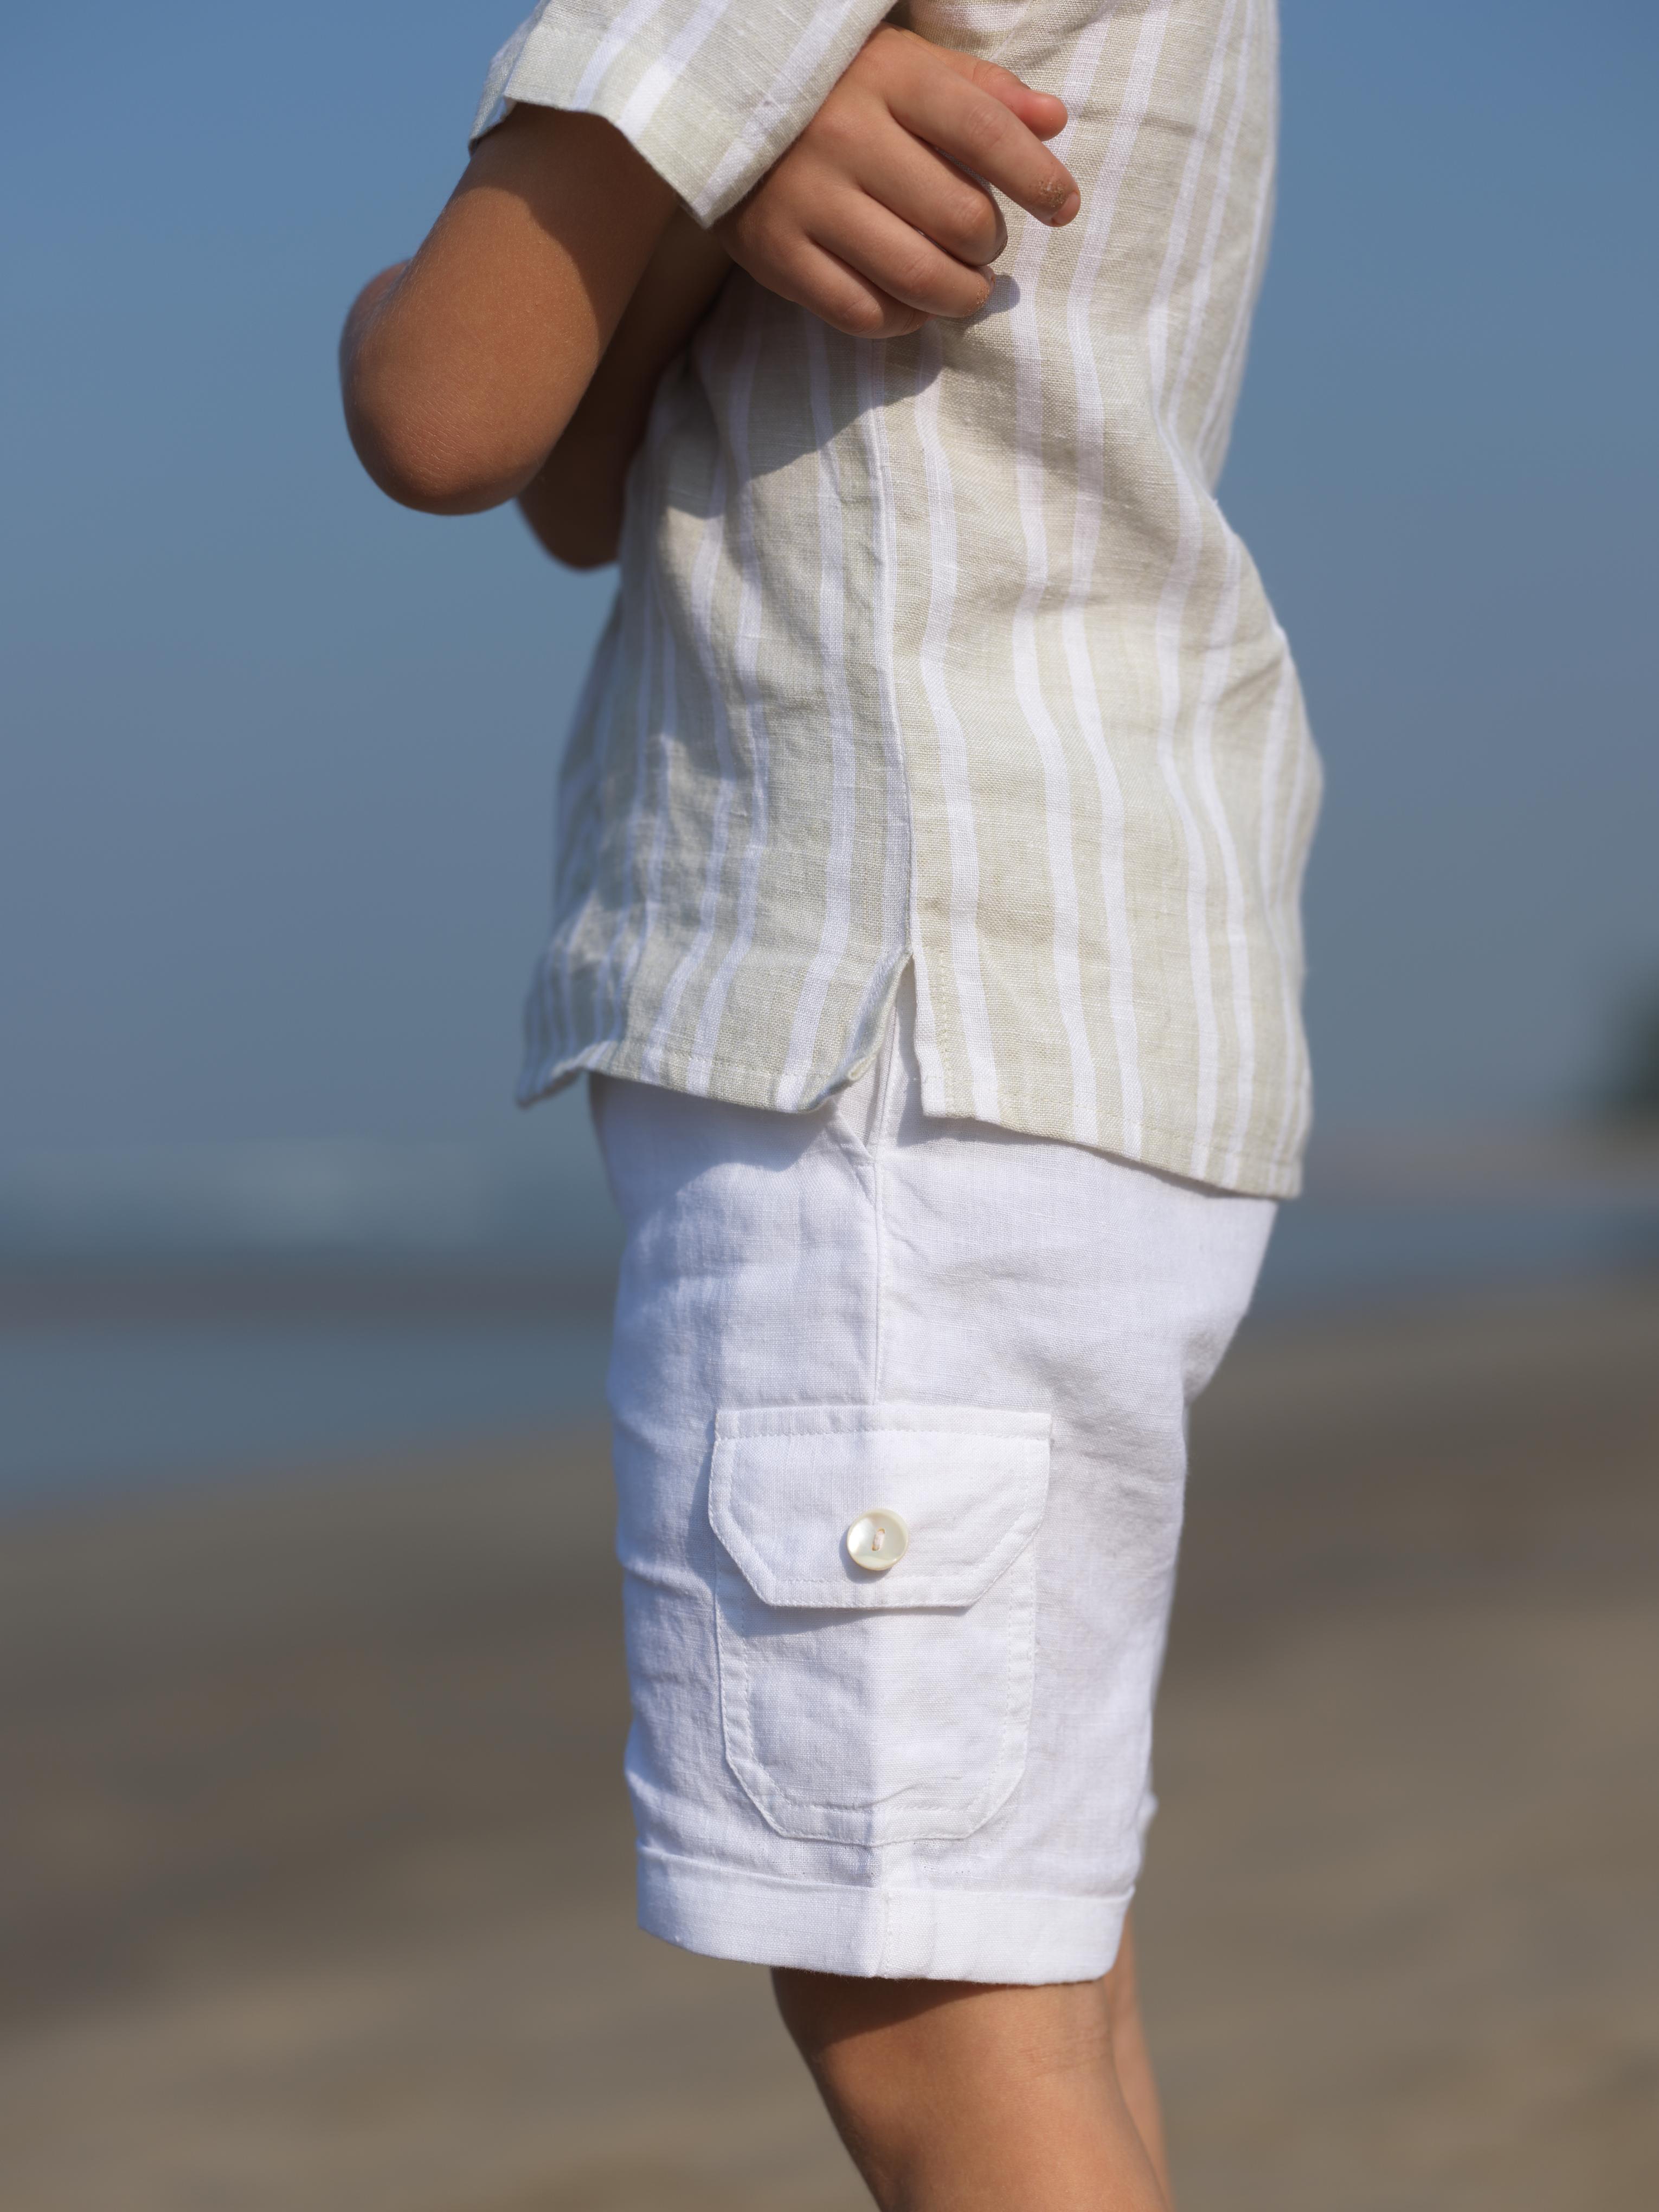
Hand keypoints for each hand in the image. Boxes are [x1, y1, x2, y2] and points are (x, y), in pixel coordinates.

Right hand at [714, 25, 1077, 338]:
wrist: (715, 107)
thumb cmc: (833, 88)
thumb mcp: (905, 65)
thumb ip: (981, 91)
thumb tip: (1052, 122)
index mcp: (889, 78)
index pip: (985, 134)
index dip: (1037, 179)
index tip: (1061, 207)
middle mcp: (846, 137)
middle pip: (960, 220)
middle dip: (991, 246)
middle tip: (985, 247)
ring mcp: (807, 200)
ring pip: (916, 277)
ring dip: (959, 295)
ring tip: (964, 287)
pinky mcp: (776, 254)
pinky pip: (862, 312)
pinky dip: (902, 320)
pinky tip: (911, 304)